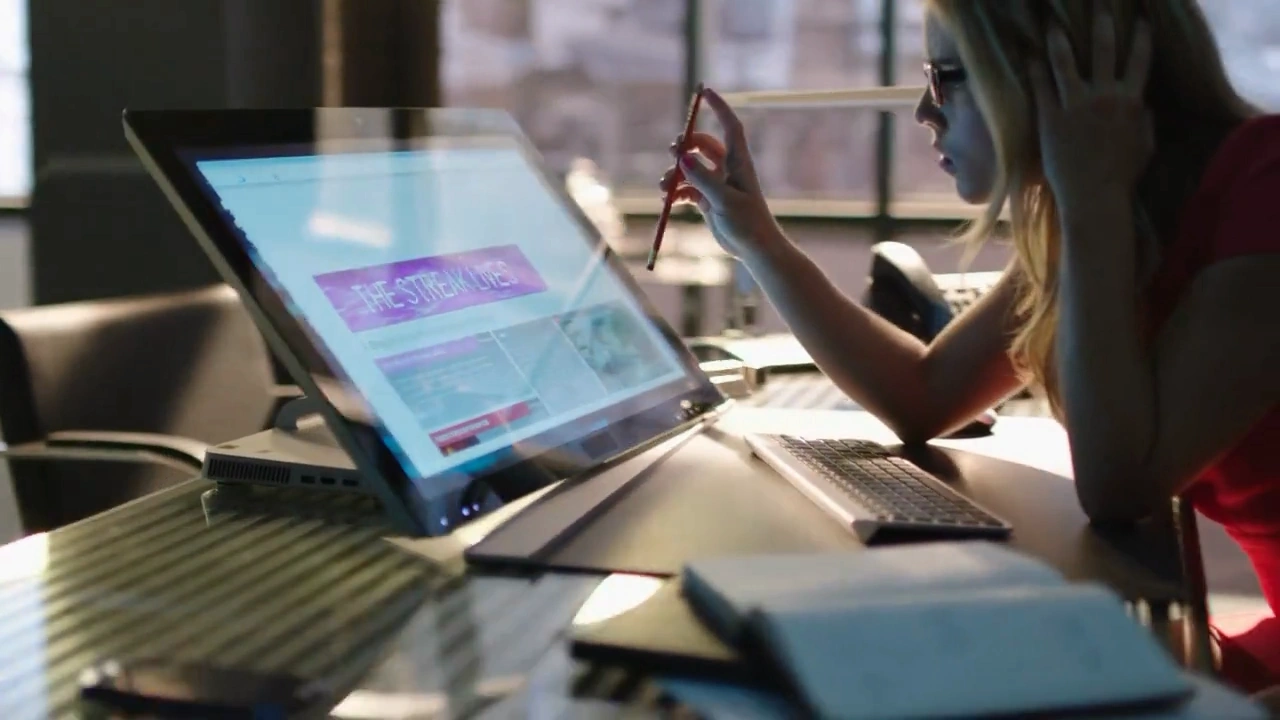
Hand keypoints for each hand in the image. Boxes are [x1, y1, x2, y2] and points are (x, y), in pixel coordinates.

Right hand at [658, 87, 784, 260]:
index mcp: (738, 162)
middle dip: (684, 145)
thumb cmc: (747, 222)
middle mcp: (727, 169)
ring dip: (674, 174)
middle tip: (673, 151)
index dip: (719, 107)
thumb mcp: (723, 199)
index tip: (705, 91)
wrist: (754, 249)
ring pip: (690, 168)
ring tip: (664, 188)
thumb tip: (681, 158)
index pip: (729, 126)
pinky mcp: (708, 200)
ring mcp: (716, 184)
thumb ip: (702, 178)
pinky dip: (676, 192)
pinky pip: (686, 189)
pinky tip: (669, 201)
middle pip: (702, 145)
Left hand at [1030, 12, 1153, 213]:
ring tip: (1052, 23)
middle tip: (1098, 5)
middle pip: (1104, 49)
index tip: (1140, 17)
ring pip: (1066, 62)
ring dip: (1059, 38)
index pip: (1140, 59)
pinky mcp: (1051, 118)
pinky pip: (1041, 86)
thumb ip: (1145, 120)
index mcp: (1132, 102)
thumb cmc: (1122, 175)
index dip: (1141, 36)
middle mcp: (1104, 97)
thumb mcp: (1145, 145)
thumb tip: (1144, 104)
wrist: (1094, 196)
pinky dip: (1035, 69)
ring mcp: (1076, 106)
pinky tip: (1029, 55)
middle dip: (1102, 22)